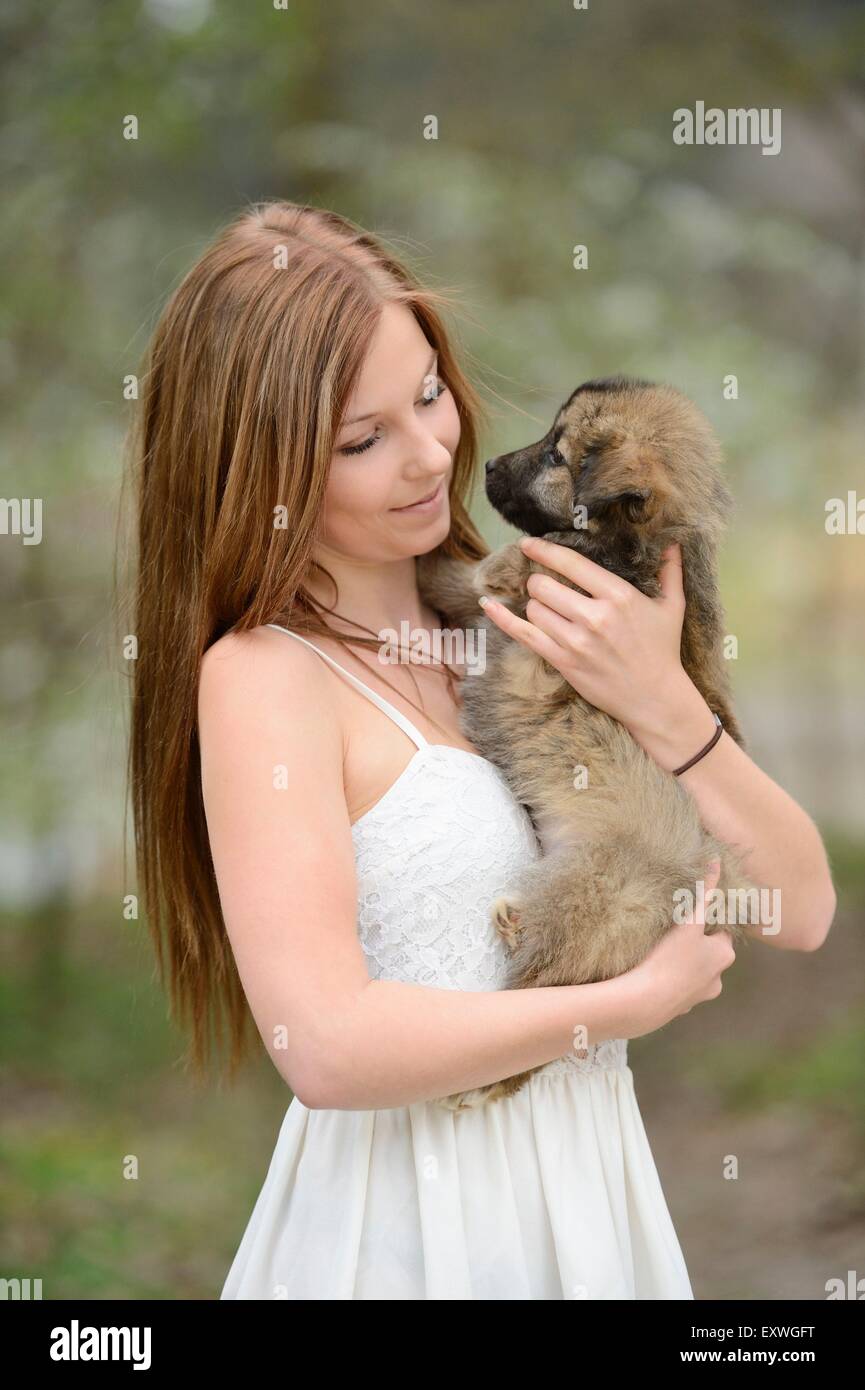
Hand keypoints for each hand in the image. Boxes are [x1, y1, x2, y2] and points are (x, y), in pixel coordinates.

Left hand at [478, 536, 690, 730]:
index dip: (544, 551)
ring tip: (548, 610)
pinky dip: (502, 619)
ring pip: (534, 609)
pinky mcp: (563, 662)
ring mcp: (576, 641)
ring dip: (535, 606)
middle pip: (544, 586)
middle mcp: (595, 616)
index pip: (571, 564)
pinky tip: (488, 605)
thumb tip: (673, 541)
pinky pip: (523, 634)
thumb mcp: (672, 606)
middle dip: (539, 583)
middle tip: (545, 587)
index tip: (529, 544)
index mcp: (619, 596)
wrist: (655, 698)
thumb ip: (669, 570)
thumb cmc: (663, 650)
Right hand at [623, 860, 736, 1036]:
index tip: (689, 915)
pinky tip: (652, 973)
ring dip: (683, 963)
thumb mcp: (688, 921)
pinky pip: (677, 989)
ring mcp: (699, 996)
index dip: (705, 921)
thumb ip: (704, 892)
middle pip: (708, 953)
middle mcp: (717, 979)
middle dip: (695, 943)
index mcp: (723, 955)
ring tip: (659, 952)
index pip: (720, 931)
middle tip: (672, 931)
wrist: (644, 1002)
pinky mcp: (680, 1008)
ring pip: (694, 972)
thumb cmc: (669, 957)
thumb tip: (716, 860)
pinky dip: (670, 981)